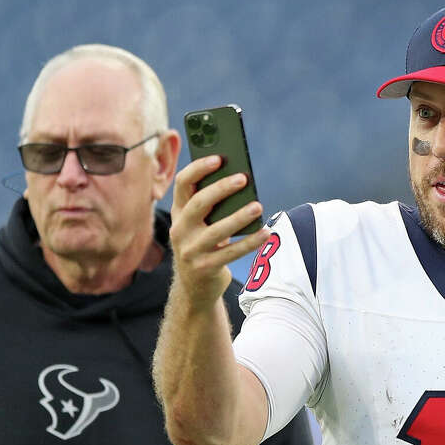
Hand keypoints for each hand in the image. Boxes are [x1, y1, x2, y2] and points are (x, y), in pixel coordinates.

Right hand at [169, 155, 269, 307]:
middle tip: (243, 179)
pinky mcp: (204, 268)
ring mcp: (190, 250)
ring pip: (216, 230)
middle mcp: (180, 229)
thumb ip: (213, 205)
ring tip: (258, 206)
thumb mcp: (202, 224)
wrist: (195, 287)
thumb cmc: (205, 245)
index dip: (199, 168)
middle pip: (199, 203)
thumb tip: (242, 181)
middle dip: (221, 189)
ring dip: (239, 216)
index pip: (183, 183)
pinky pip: (230, 253)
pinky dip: (249, 242)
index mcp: (178, 212)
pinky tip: (265, 232)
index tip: (219, 158)